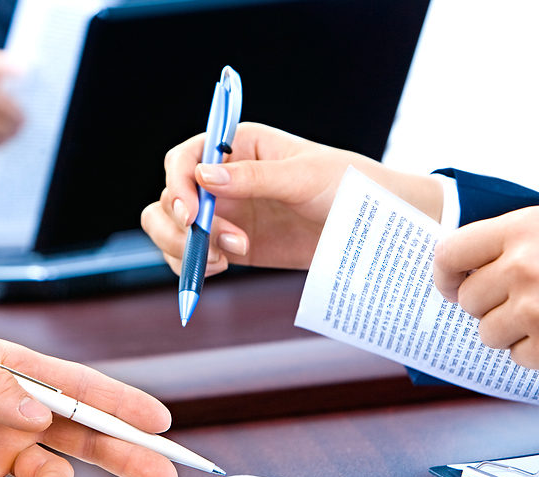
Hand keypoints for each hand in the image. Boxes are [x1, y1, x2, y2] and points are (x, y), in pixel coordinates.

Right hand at [141, 122, 442, 275]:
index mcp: (237, 147)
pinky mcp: (228, 246)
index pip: (184, 159)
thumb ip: (255, 177)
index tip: (192, 213)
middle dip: (181, 224)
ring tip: (224, 259)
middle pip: (169, 197)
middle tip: (214, 243)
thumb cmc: (345, 186)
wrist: (369, 231)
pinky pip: (190, 255)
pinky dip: (192, 265)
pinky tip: (221, 267)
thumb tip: (204, 176)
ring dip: (184, 247)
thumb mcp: (304, 176)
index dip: (178, 184)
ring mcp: (223, 213)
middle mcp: (222, 178)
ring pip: (170, 227)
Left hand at [433, 206, 538, 370]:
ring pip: (488, 332)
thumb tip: (456, 273)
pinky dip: (538, 352)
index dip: (444, 275)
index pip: (449, 253)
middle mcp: (522, 266)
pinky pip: (517, 357)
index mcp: (521, 229)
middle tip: (526, 300)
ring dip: (513, 331)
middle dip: (489, 306)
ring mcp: (536, 309)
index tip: (450, 286)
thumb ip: (506, 245)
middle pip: (468, 300)